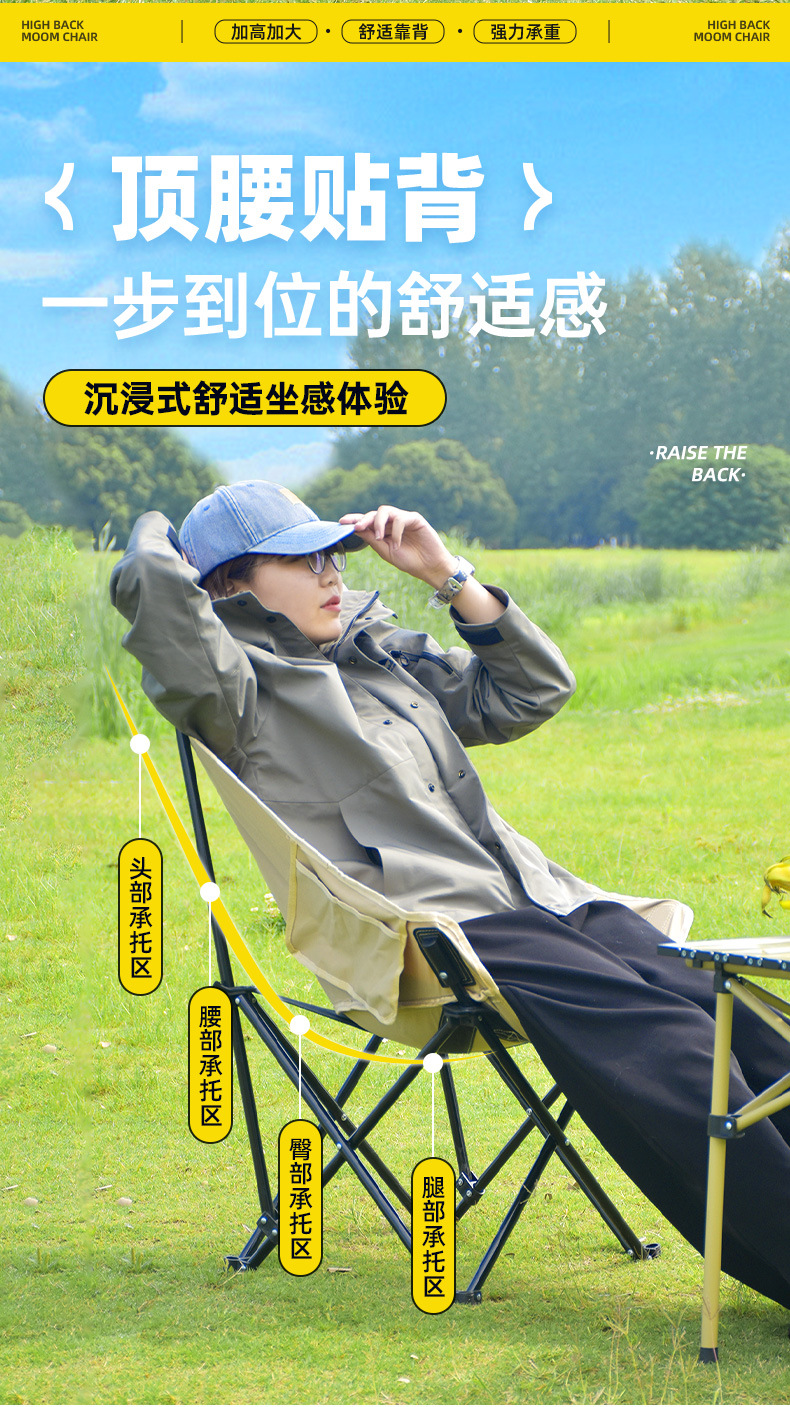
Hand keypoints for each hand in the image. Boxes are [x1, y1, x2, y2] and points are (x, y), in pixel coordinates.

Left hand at [339, 506, 456, 589]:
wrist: (429, 567)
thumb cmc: (409, 561)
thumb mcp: (386, 552)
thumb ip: (373, 539)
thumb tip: (356, 529)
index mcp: (383, 531)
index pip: (367, 522)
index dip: (354, 520)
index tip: (341, 522)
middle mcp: (392, 523)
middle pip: (374, 514)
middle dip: (363, 519)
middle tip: (357, 527)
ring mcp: (403, 519)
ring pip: (385, 511)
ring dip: (379, 523)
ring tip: (379, 537)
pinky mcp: (415, 518)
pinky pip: (401, 519)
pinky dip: (397, 532)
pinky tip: (398, 544)